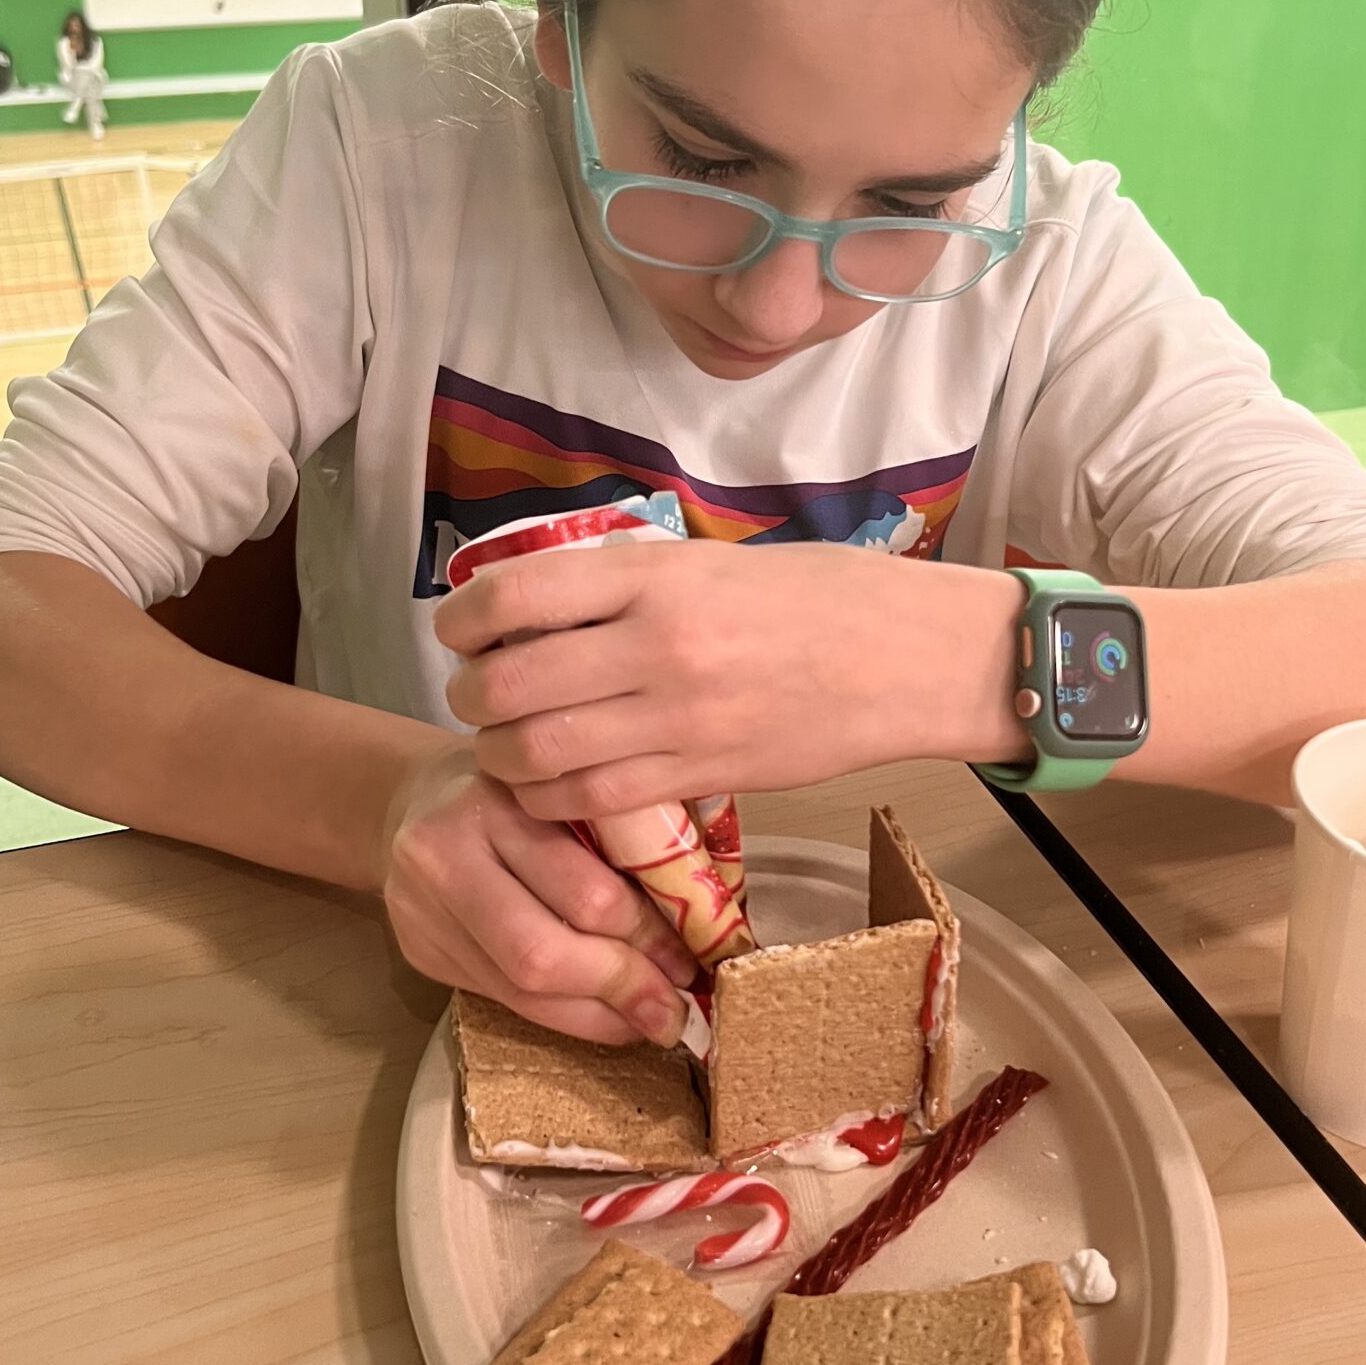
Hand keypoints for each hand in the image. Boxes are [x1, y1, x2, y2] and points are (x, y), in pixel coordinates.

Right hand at [380, 735, 696, 1044]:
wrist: (410, 799)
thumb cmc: (515, 788)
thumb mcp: (564, 787)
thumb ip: (616, 833)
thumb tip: (700, 919)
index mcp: (495, 800)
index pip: (585, 892)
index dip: (647, 936)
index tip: (695, 957)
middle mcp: (444, 855)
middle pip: (543, 953)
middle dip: (621, 987)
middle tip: (677, 1007)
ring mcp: (421, 911)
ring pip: (520, 990)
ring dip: (597, 1016)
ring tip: (650, 1021)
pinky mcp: (419, 953)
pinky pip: (501, 999)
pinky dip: (563, 1015)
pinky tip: (604, 1015)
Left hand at [435, 542, 1025, 820]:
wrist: (908, 658)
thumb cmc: (818, 596)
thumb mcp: (713, 564)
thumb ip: (628, 585)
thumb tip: (541, 607)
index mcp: (655, 577)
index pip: (517, 595)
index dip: (463, 620)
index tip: (457, 630)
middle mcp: (657, 646)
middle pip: (509, 684)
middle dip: (470, 697)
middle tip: (474, 696)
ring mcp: (679, 718)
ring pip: (538, 754)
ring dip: (499, 755)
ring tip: (504, 745)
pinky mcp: (703, 774)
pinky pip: (592, 800)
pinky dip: (548, 798)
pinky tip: (549, 786)